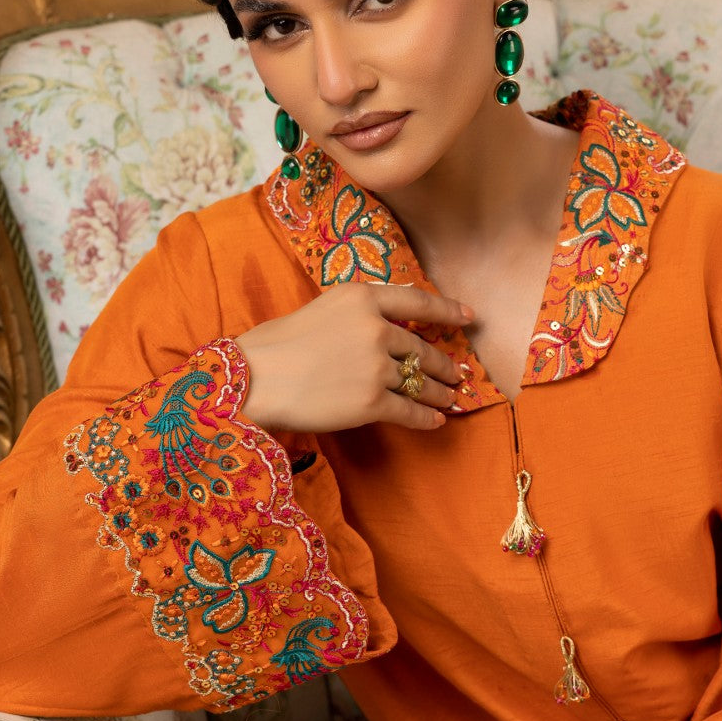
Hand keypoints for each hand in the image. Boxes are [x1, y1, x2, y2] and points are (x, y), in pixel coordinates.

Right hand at [235, 284, 471, 435]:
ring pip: (421, 382)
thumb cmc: (274, 345)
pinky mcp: (372, 402)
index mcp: (361, 298)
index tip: (468, 317)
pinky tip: (436, 422)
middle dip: (443, 364)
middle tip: (456, 374)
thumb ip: (354, 316)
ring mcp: (377, 367)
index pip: (418, 302)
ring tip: (449, 399)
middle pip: (423, 349)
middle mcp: (376, 329)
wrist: (253, 380)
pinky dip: (426, 419)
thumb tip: (378, 330)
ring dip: (439, 393)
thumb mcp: (320, 309)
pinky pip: (410, 412)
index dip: (447, 311)